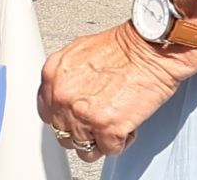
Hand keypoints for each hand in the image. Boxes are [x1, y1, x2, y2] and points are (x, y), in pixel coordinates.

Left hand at [38, 20, 196, 161]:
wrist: (149, 48)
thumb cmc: (124, 47)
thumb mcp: (80, 53)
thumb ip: (67, 78)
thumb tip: (69, 95)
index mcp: (53, 75)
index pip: (46, 113)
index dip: (64, 118)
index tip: (75, 118)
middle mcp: (63, 96)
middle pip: (64, 133)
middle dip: (83, 131)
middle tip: (99, 121)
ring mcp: (83, 114)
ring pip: (84, 148)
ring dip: (101, 140)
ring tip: (115, 123)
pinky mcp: (107, 128)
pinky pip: (109, 150)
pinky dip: (122, 142)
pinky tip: (128, 125)